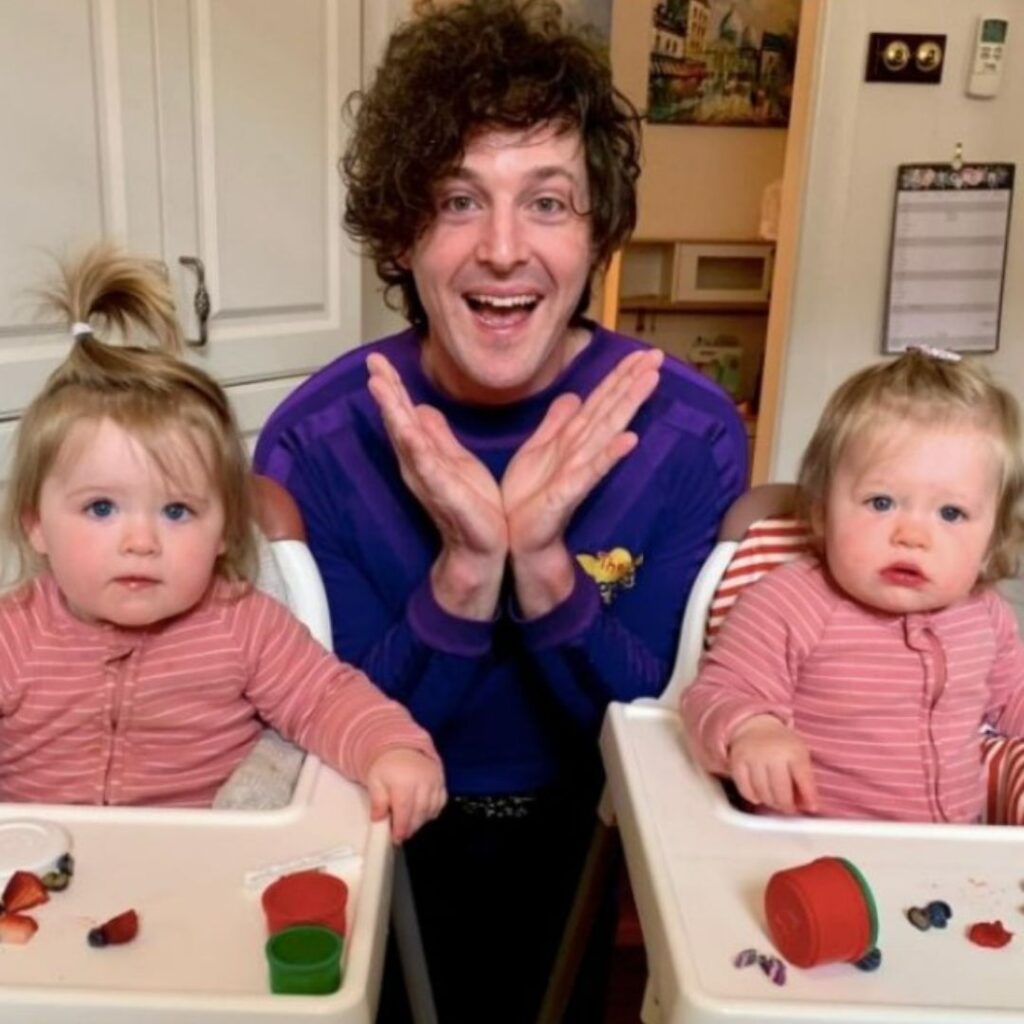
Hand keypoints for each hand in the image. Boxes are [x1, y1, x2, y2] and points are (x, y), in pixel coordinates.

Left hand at [365, 748, 446, 843]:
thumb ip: (377, 801)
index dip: (401, 827)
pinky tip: (421, 814)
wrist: (402, 748)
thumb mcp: (375, 781)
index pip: (404, 810)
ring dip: (420, 822)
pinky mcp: (442, 782)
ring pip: (431, 810)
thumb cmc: (387, 767)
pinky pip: (441, 803)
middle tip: (402, 834)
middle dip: (410, 827)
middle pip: (419, 813)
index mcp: (403, 781)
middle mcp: (422, 781)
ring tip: (410, 824)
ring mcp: (434, 781)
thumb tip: (379, 819)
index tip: (396, 837)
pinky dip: (432, 812)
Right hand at [367, 353, 506, 617]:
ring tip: (379, 385)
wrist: (483, 547)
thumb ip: (437, 436)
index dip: (391, 388)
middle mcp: (419, 466)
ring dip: (393, 413)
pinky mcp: (446, 495)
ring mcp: (429, 480)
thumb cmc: (472, 507)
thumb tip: (421, 408)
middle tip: (372, 363)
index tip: (378, 360)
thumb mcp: (455, 461)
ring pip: (406, 440)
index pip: (404, 416)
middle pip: (398, 422)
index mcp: (423, 455)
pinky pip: (429, 468)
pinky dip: (417, 448)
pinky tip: (409, 429)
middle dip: (385, 392)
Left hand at [501, 348, 662, 615]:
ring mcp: (579, 471)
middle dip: (633, 381)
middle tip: (658, 356)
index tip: (643, 353)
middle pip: (610, 409)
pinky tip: (630, 439)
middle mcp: (582, 451)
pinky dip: (610, 455)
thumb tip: (573, 396)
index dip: (620, 375)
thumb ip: (556, 424)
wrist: (518, 538)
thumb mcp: (537, 451)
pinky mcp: (569, 494)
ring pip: (606, 431)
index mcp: (573, 439)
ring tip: (650, 380)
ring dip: (628, 405)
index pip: (601, 400)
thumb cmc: (528, 498)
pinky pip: (592, 471)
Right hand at [727, 715, 818, 814]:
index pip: (804, 781)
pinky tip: (759, 795)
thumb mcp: (799, 755)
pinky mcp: (737, 762)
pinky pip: (745, 790)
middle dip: (787, 806)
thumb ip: (806, 780)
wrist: (755, 726)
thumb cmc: (781, 745)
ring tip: (775, 800)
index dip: (809, 798)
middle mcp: (773, 754)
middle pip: (781, 793)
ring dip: (771, 802)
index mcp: (793, 751)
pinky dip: (753, 797)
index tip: (811, 807)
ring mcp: (753, 758)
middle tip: (789, 807)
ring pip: (763, 794)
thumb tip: (809, 806)